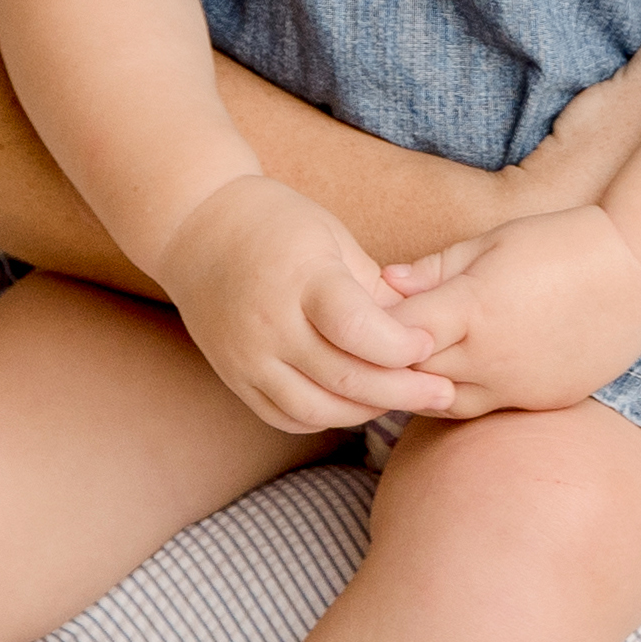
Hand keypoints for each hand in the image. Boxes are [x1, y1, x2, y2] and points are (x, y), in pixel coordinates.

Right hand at [140, 171, 436, 434]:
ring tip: (402, 400)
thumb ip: (375, 288)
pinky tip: (355, 405)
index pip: (356, 328)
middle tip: (443, 393)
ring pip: (315, 408)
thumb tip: (422, 331)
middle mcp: (270, 323)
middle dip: (402, 392)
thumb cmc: (280, 224)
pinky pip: (286, 415)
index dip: (401, 345)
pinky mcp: (234, 376)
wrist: (197, 228)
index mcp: (302, 278)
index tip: (431, 344)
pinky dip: (325, 417)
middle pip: (342, 377)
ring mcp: (247, 356)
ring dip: (366, 411)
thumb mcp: (334, 237)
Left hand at [375, 203, 640, 417]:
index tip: (360, 317)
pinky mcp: (541, 402)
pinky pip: (487, 409)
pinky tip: (467, 372)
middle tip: (373, 347)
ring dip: (425, 386)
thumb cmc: (564, 243)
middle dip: (388, 363)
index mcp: (472, 308)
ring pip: (442, 403)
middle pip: (410, 376)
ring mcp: (516, 387)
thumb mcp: (493, 240)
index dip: (371, 328)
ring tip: (417, 363)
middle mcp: (488, 357)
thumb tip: (385, 283)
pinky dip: (467, 395)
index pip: (394, 334)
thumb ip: (435, 268)